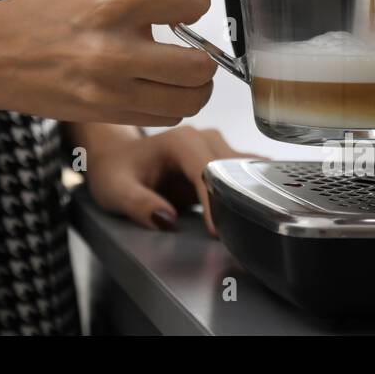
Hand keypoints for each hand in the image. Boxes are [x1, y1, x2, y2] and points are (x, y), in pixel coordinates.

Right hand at [0, 0, 216, 125]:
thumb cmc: (41, 9)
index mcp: (111, 6)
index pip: (189, 0)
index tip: (182, 1)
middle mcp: (113, 53)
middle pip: (199, 64)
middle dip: (205, 51)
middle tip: (188, 42)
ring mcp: (110, 91)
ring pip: (189, 100)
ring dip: (195, 83)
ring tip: (179, 67)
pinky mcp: (107, 116)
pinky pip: (166, 118)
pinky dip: (172, 103)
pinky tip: (154, 84)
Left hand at [84, 125, 262, 236]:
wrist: (115, 158)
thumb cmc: (115, 172)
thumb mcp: (116, 191)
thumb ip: (139, 204)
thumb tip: (168, 219)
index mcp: (180, 142)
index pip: (208, 173)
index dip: (214, 202)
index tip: (217, 231)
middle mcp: (202, 139)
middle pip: (232, 170)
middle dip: (236, 200)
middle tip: (240, 233)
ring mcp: (214, 147)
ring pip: (243, 171)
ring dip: (248, 195)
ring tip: (253, 224)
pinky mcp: (219, 161)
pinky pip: (242, 174)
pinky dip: (250, 190)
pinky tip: (259, 207)